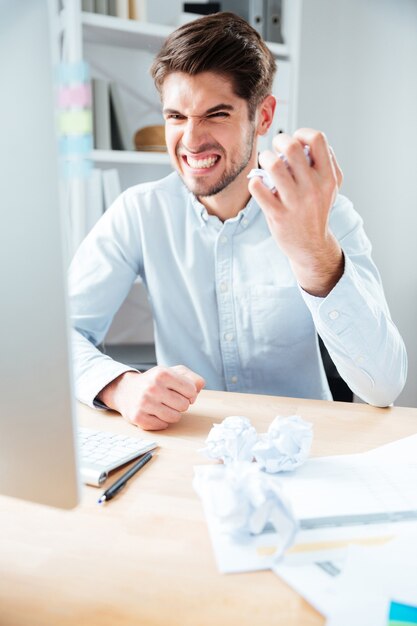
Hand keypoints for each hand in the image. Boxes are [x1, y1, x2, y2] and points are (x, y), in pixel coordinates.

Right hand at [97, 365, 205, 430]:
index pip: (191, 390)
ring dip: (172, 414)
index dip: (190, 393)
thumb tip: (199, 388)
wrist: (125, 390)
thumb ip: (192, 378)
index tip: (181, 392)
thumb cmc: (154, 382)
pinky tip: (154, 413)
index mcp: (162, 373)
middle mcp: (152, 387)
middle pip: (184, 405)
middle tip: (170, 400)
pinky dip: (161, 421)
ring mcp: (144, 403)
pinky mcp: (138, 417)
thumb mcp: (172, 372)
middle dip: (180, 404)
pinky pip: (162, 425)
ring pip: (175, 417)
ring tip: (162, 406)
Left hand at [248, 128, 343, 295]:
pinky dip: (254, 182)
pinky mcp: (277, 214)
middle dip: (278, 141)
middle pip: (291, 146)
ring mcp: (294, 202)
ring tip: (265, 164)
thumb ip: (325, 162)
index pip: (317, 139)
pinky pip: (258, 188)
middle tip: (275, 149)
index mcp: (327, 177)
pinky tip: (259, 184)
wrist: (311, 246)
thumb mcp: (331, 187)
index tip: (295, 142)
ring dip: (264, 158)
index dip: (301, 133)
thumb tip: (307, 140)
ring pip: (272, 164)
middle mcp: (313, 188)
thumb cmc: (317, 211)